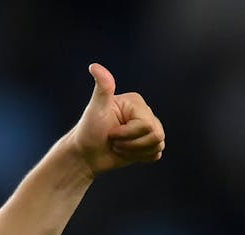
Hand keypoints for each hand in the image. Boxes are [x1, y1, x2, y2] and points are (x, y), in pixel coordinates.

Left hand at [68, 63, 165, 177]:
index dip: (128, 135)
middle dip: (131, 144)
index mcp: (136, 103)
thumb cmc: (88, 131)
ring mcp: (148, 129)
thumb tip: (94, 66)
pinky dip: (141, 157)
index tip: (111, 133)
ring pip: (158, 145)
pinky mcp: (148, 144)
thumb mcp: (95, 109)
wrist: (86, 154)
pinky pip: (156, 154)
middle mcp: (145, 113)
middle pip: (156, 135)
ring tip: (120, 147)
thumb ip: (102, 88)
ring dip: (135, 152)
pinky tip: (127, 153)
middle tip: (114, 141)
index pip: (146, 125)